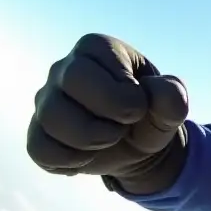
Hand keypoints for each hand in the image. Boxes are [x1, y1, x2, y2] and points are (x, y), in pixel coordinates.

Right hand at [26, 34, 188, 194]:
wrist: (136, 145)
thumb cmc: (150, 115)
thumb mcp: (170, 106)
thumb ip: (173, 96)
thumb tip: (166, 90)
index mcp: (98, 49)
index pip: (99, 59)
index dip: (125, 93)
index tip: (139, 108)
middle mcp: (64, 68)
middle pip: (70, 79)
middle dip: (106, 111)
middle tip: (123, 127)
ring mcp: (46, 100)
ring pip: (51, 117)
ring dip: (90, 140)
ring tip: (108, 141)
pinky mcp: (37, 132)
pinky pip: (38, 148)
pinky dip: (69, 161)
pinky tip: (87, 157)